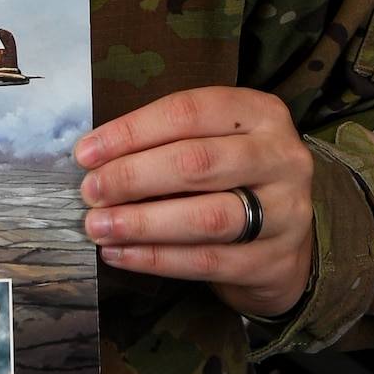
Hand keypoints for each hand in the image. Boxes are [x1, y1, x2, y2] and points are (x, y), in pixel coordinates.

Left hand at [75, 88, 313, 318]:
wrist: (285, 239)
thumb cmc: (232, 178)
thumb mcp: (214, 141)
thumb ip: (166, 142)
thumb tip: (95, 159)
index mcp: (260, 113)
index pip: (189, 113)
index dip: (132, 131)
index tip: (87, 153)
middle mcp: (281, 157)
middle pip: (198, 163)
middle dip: (133, 177)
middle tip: (91, 192)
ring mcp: (285, 212)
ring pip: (205, 216)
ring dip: (142, 222)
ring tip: (99, 226)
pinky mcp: (273, 260)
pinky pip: (206, 260)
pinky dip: (156, 258)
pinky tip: (120, 254)